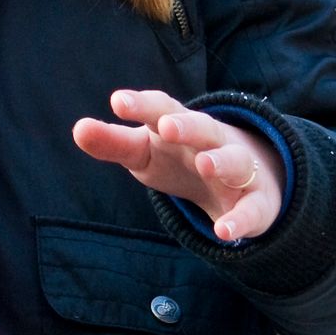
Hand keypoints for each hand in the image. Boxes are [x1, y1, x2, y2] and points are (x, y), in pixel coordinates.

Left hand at [72, 89, 284, 242]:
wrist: (242, 177)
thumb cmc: (179, 157)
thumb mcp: (144, 151)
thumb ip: (113, 142)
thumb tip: (78, 129)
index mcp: (179, 123)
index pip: (161, 107)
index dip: (141, 105)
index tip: (117, 102)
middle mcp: (211, 140)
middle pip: (202, 127)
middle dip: (187, 126)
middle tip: (168, 127)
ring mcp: (238, 169)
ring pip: (235, 161)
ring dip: (222, 162)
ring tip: (206, 166)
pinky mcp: (256, 202)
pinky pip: (252, 210)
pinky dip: (240, 220)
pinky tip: (224, 232)